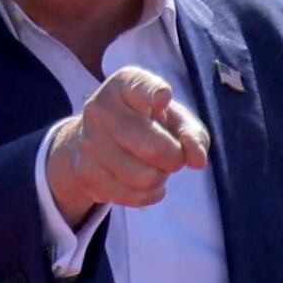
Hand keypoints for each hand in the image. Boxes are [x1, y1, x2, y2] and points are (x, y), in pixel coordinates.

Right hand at [45, 63, 209, 222]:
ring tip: (153, 167)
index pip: (139, 86)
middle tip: (172, 155)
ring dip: (160, 179)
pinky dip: (148, 194)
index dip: (154, 93)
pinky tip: (142, 181)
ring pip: (144, 178)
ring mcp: (88, 142)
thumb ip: (194, 135)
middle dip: (174, 159)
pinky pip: (133, 197)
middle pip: (154, 148)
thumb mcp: (175, 120)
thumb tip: (198, 160)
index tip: (163, 98)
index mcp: (124, 86)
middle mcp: (100, 110)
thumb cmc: (148, 125)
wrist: (99, 142)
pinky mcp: (85, 173)